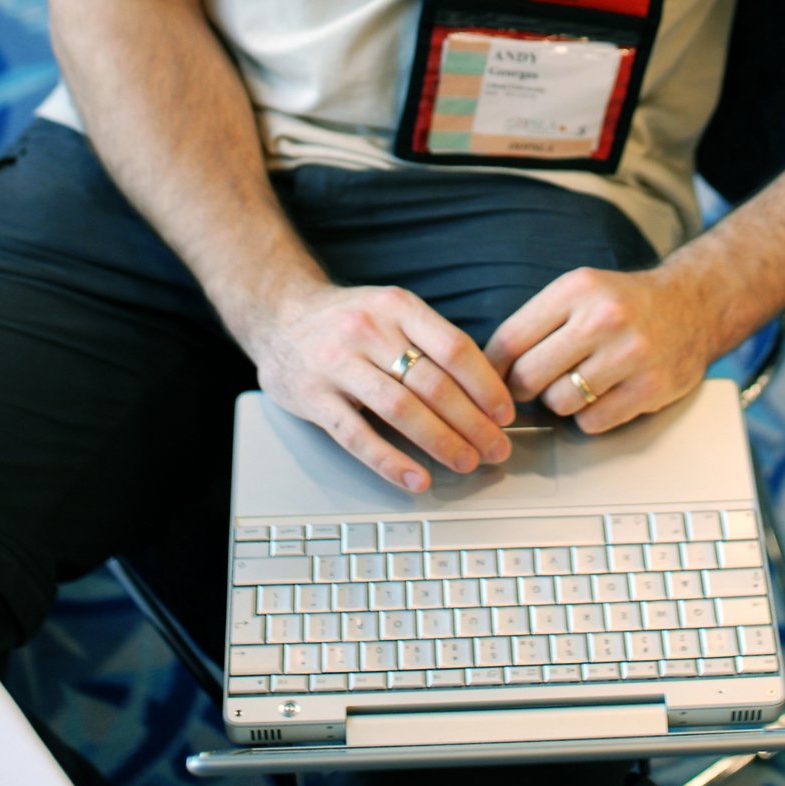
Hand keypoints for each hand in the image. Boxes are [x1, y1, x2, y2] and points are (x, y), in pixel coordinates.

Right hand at [250, 280, 516, 492]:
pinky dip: (390, 461)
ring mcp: (338, 363)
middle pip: (432, 383)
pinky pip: (356, 435)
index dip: (485, 385)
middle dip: (472, 422)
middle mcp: (369, 330)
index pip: (454, 348)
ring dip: (440, 441)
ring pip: (400, 409)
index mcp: (397, 307)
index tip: (505, 413)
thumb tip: (485, 387)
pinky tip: (417, 478)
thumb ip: (429, 341)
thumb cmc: (349, 319)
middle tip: (496, 448)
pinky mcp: (312, 397)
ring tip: (466, 462)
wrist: (278, 313)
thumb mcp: (391, 310)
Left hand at [483, 260, 715, 433]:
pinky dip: (589, 416)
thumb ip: (537, 322)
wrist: (693, 305)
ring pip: (560, 402)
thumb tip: (489, 367)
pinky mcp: (650, 387)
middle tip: (531, 386)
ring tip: (575, 384)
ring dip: (559, 402)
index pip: (512, 338)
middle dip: (522, 388)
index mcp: (578, 289)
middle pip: (530, 375)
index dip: (493, 366)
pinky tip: (602, 395)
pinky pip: (592, 422)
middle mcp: (604, 318)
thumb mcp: (580, 291)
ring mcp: (630, 354)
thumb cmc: (624, 303)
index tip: (488, 379)